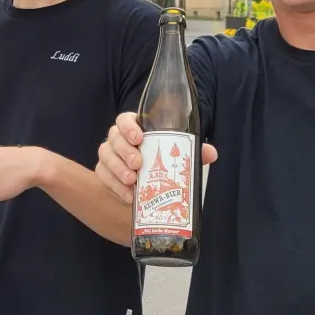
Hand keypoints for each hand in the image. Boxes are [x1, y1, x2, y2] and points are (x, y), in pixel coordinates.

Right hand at [96, 112, 217, 204]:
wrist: (145, 187)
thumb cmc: (161, 164)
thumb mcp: (176, 157)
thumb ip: (192, 152)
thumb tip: (210, 153)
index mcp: (135, 128)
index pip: (124, 119)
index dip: (128, 126)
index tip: (138, 137)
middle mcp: (119, 139)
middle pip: (114, 137)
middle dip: (125, 150)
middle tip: (138, 164)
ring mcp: (109, 155)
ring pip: (105, 156)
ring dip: (118, 169)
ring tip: (132, 181)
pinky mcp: (104, 173)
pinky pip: (103, 176)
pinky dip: (115, 186)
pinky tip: (128, 196)